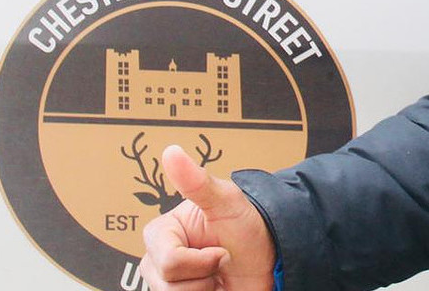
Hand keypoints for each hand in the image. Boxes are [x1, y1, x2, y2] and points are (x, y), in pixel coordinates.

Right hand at [140, 144, 277, 290]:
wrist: (271, 257)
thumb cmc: (249, 226)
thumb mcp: (227, 201)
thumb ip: (197, 181)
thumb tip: (171, 151)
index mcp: (162, 233)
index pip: (169, 261)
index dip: (201, 260)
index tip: (221, 249)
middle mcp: (157, 259)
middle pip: (167, 286)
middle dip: (203, 276)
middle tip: (221, 261)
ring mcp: (167, 283)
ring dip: (205, 290)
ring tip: (218, 275)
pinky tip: (216, 287)